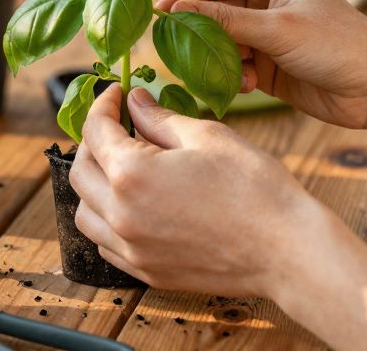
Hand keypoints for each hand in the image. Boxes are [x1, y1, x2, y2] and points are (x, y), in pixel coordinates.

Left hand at [70, 85, 335, 296]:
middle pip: (80, 172)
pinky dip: (107, 221)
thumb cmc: (254, 188)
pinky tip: (131, 205)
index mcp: (131, 175)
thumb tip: (134, 103)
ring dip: (93, 185)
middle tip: (118, 125)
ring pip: (85, 214)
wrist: (286, 250)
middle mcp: (121, 216)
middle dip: (92, 142)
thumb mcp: (206, 136)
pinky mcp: (148, 272)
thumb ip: (160, 118)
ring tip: (120, 166)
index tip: (117, 93)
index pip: (95, 131)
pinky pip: (106, 245)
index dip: (104, 104)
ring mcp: (133, 249)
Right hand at [155, 0, 366, 129]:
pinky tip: (244, 84)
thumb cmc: (337, 45)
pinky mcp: (266, 63)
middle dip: (196, 29)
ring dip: (215, 56)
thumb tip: (176, 10)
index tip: (155, 10)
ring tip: (216, 70)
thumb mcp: (277, 29)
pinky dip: (230, 75)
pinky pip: (232, 64)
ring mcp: (265, 31)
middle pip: (213, 9)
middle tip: (170, 45)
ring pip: (219, 40)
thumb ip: (225, 21)